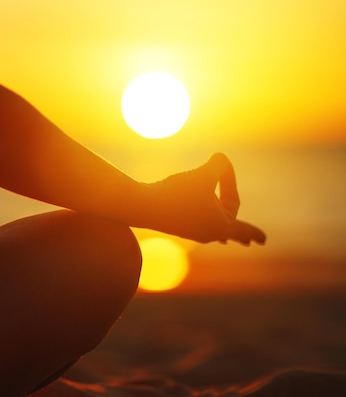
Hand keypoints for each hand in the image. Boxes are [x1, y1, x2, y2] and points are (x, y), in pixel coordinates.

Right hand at [145, 153, 265, 244]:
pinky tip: (202, 229)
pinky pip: (198, 226)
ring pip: (214, 230)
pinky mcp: (178, 227)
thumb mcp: (203, 174)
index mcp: (221, 225)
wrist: (143, 207)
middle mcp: (209, 232)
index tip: (221, 163)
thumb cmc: (177, 193)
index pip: (235, 201)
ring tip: (227, 238)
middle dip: (245, 234)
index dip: (230, 179)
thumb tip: (220, 161)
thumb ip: (219, 165)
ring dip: (224, 231)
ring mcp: (192, 232)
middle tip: (259, 241)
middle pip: (232, 231)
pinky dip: (204, 225)